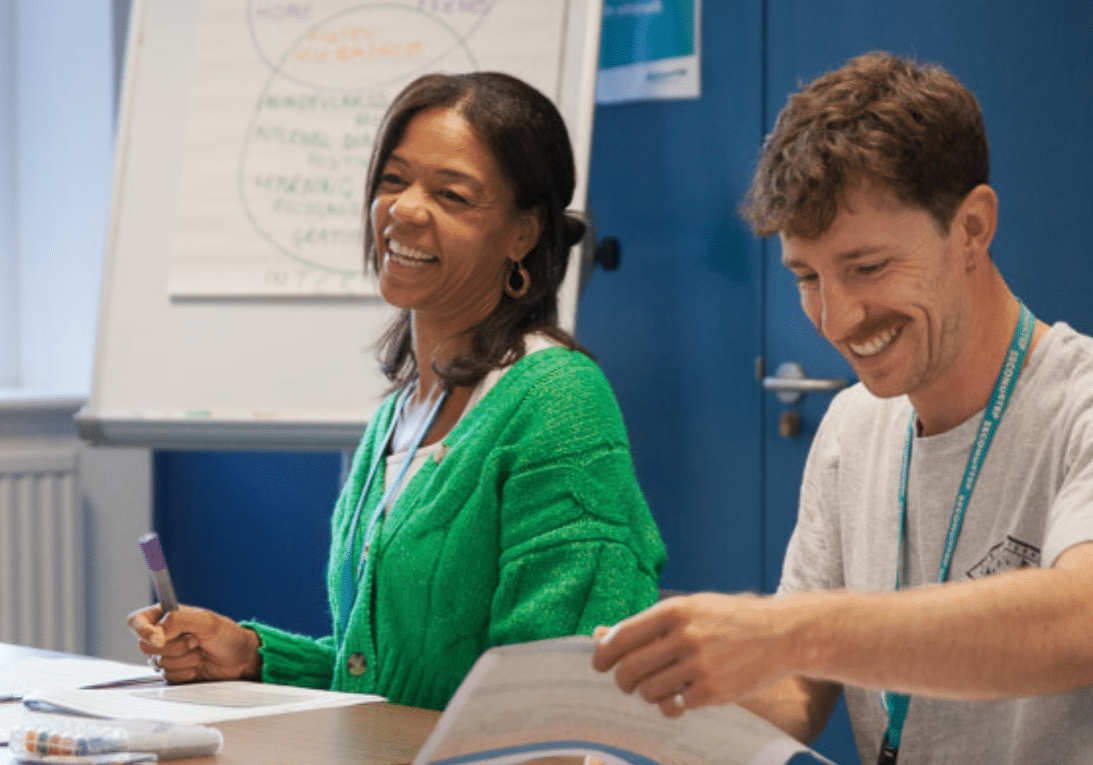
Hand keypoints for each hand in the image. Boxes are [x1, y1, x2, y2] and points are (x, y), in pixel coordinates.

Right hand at [126, 604, 261, 683]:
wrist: (240, 659)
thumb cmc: (228, 635)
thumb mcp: (205, 622)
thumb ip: (177, 621)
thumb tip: (155, 634)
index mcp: (167, 616)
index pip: (137, 621)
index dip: (142, 631)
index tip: (159, 638)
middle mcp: (164, 635)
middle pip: (146, 647)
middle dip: (175, 646)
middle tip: (195, 640)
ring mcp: (168, 655)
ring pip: (159, 663)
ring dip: (185, 659)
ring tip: (201, 651)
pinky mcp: (174, 672)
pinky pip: (169, 677)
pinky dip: (187, 672)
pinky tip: (199, 665)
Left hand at [591, 593, 797, 716]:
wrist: (781, 634)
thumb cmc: (727, 620)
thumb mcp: (689, 609)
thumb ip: (646, 624)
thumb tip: (599, 635)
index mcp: (675, 610)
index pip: (622, 636)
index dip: (604, 655)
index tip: (600, 664)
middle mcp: (685, 636)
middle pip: (630, 668)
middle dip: (622, 681)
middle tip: (626, 683)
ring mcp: (700, 665)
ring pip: (649, 691)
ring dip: (648, 694)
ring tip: (661, 687)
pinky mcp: (714, 690)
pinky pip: (676, 705)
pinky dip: (675, 704)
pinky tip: (685, 694)